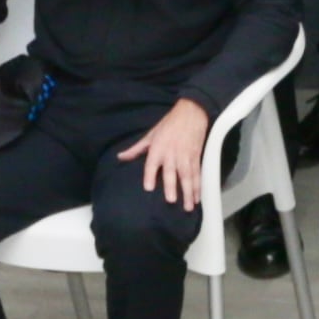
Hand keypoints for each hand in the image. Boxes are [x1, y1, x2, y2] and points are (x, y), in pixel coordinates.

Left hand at [121, 96, 210, 211]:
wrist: (192, 112)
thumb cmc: (169, 123)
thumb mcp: (150, 134)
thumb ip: (136, 149)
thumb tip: (120, 157)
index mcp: (158, 148)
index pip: (152, 164)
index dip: (150, 175)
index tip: (148, 188)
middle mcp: (172, 153)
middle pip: (172, 172)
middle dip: (172, 186)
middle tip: (171, 200)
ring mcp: (186, 156)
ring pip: (188, 176)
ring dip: (188, 191)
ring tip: (188, 206)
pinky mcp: (196, 157)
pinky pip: (197, 174)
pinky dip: (198, 186)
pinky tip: (197, 198)